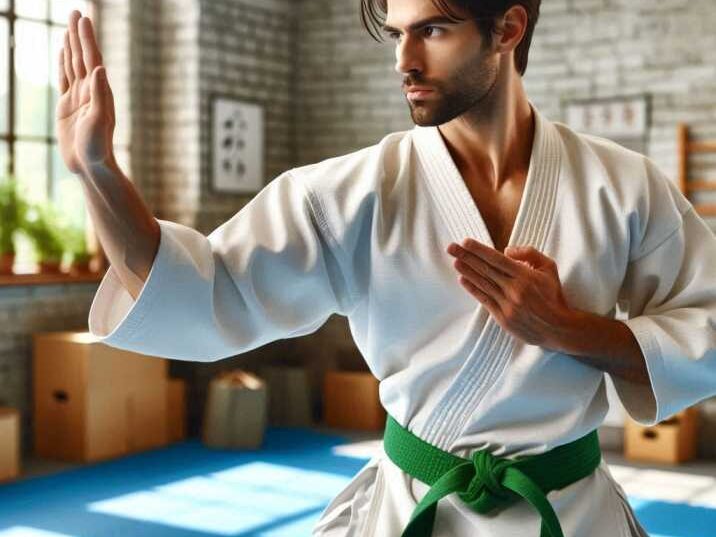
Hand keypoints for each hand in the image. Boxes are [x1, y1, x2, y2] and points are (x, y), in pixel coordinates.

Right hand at [56, 10, 115, 173]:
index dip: (86, 38)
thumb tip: (100, 68)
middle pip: (82, 56)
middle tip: (74, 11)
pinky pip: (65, 78)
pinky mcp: (68, 105)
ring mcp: (79, 97)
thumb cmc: (98, 146)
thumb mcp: (99, 120)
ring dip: (71, 45)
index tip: (82, 18)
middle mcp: (90, 90)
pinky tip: (63, 52)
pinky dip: (63, 63)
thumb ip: (100, 94)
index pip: (91, 58)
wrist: (91, 165)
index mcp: (99, 91)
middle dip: (78, 34)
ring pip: (73, 64)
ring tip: (69, 26)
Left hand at [446, 239, 573, 349]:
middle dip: (466, 256)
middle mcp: (514, 289)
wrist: (558, 328)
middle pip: (485, 270)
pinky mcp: (502, 317)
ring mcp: (507, 305)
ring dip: (467, 271)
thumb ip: (529, 254)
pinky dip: (473, 289)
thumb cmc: (553, 295)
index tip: (465, 241)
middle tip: (451, 247)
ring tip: (454, 261)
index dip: (479, 250)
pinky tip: (463, 279)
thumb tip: (506, 250)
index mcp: (525, 276)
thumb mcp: (549, 267)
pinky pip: (484, 300)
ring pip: (483, 284)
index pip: (497, 259)